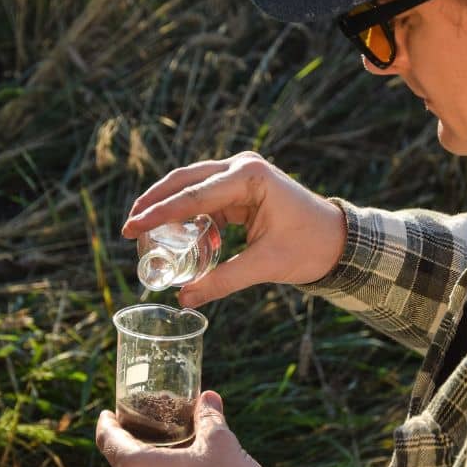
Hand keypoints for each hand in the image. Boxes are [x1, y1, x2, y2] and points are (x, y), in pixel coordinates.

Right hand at [122, 151, 345, 306]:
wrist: (339, 240)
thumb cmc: (309, 247)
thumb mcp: (265, 266)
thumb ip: (223, 281)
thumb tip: (184, 300)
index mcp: (250, 177)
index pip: (192, 195)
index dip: (157, 213)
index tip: (129, 228)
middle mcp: (242, 166)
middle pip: (185, 180)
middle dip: (154, 203)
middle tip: (127, 227)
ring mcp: (242, 173)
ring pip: (192, 185)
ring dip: (169, 207)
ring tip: (144, 232)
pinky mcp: (242, 186)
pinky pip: (206, 197)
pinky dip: (189, 214)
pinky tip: (178, 237)